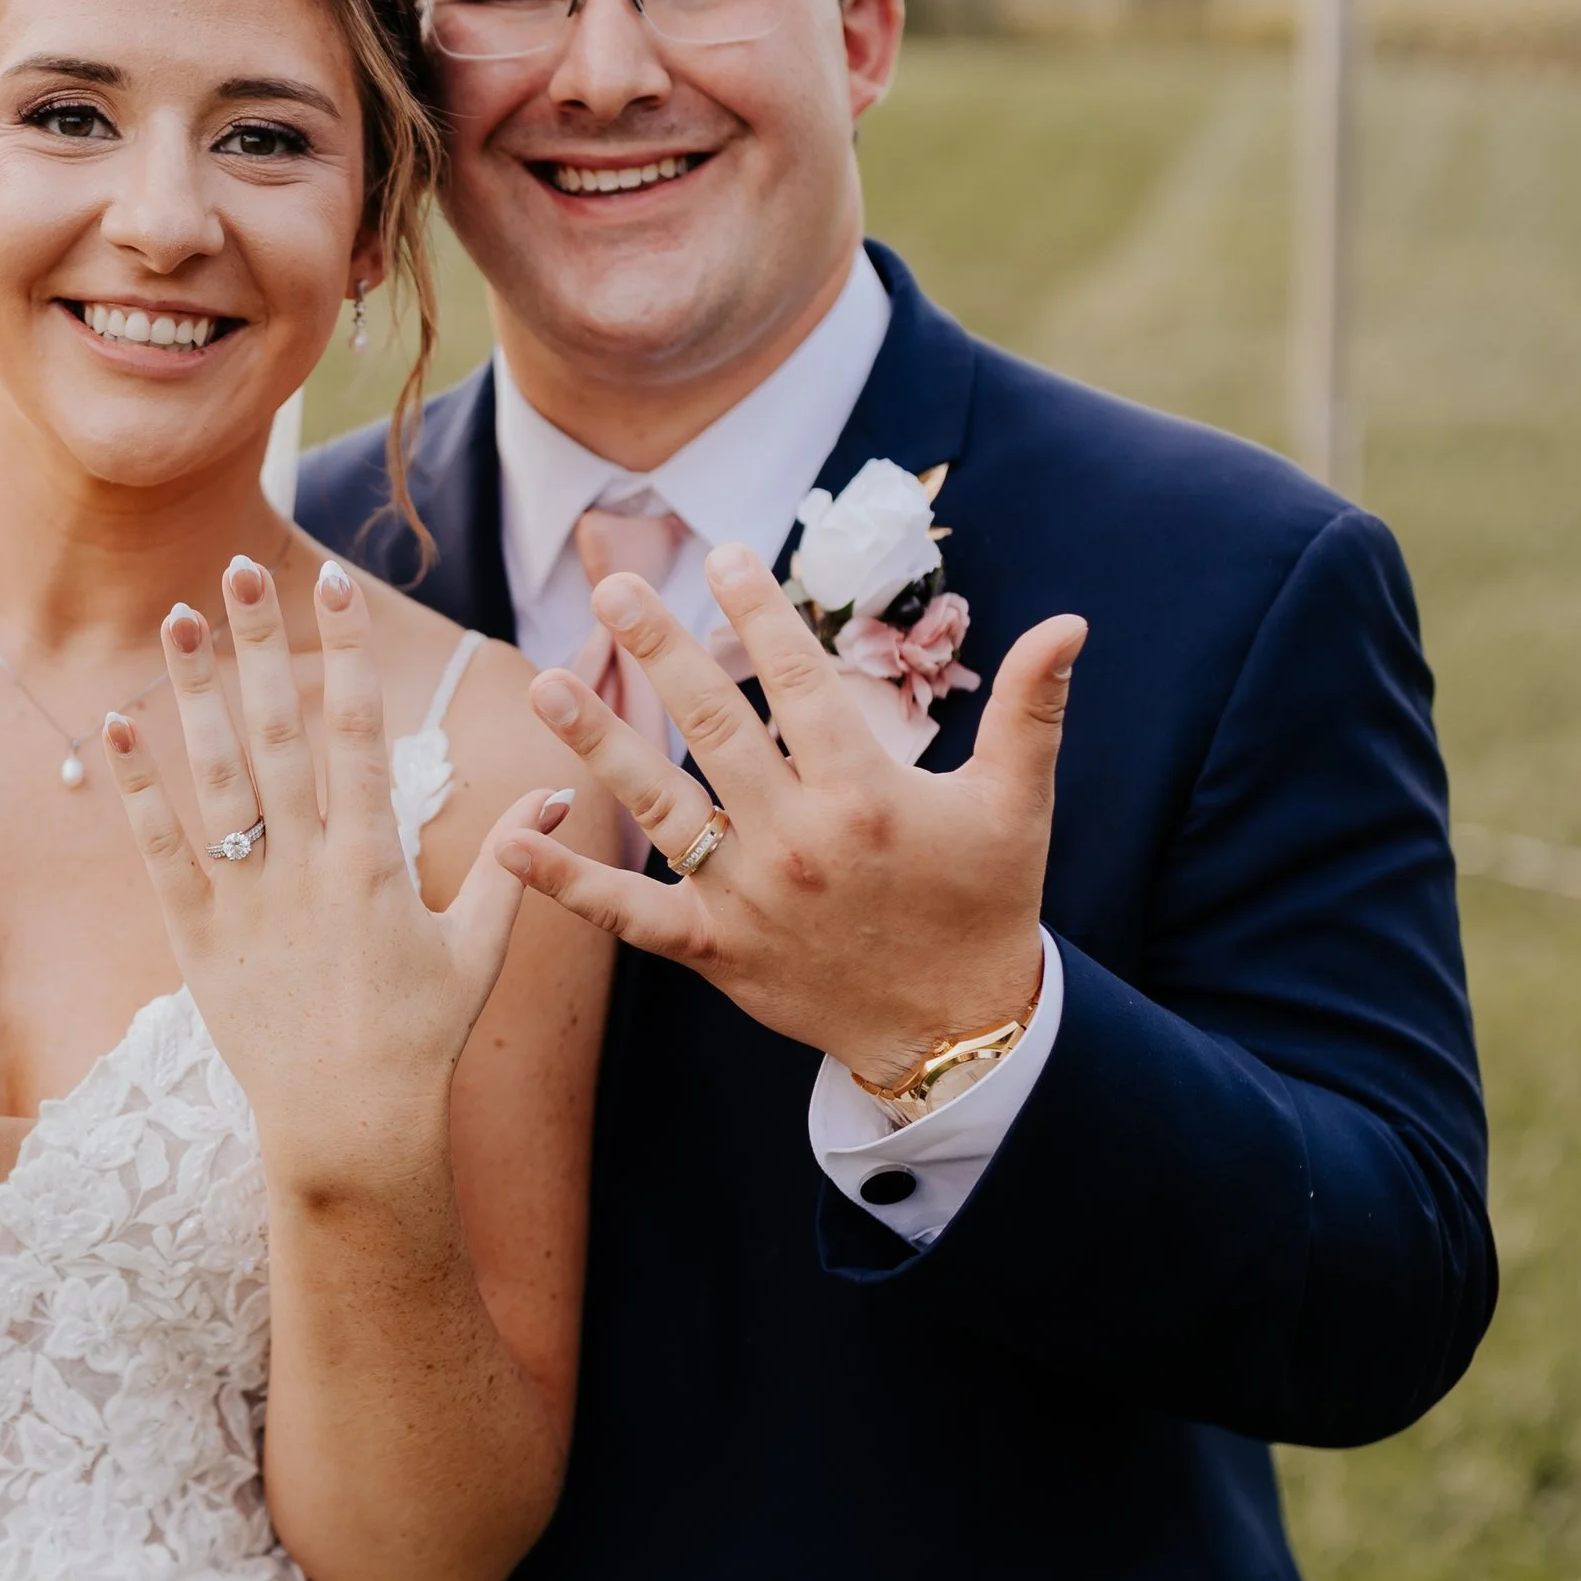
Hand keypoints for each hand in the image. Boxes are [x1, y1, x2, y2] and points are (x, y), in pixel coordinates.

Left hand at [106, 555, 558, 1194]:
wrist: (349, 1130)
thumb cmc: (422, 1042)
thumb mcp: (478, 952)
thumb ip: (512, 866)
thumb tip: (562, 796)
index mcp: (375, 864)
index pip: (359, 734)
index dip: (345, 654)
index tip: (331, 585)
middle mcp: (307, 871)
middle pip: (278, 735)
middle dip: (260, 647)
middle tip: (239, 567)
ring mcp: (246, 903)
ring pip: (215, 778)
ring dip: (193, 694)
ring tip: (177, 618)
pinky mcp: (197, 939)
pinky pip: (160, 851)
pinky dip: (137, 789)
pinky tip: (115, 727)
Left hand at [496, 538, 1083, 1083]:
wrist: (956, 1028)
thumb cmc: (985, 904)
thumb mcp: (1016, 803)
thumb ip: (1031, 708)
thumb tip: (1072, 622)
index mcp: (865, 792)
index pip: (801, 682)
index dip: (760, 613)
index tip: (722, 552)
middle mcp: (798, 837)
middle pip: (715, 726)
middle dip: (660, 650)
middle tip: (613, 588)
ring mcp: (748, 896)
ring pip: (659, 806)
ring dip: (599, 742)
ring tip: (547, 682)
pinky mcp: (715, 950)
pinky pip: (629, 914)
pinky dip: (567, 883)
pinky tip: (509, 842)